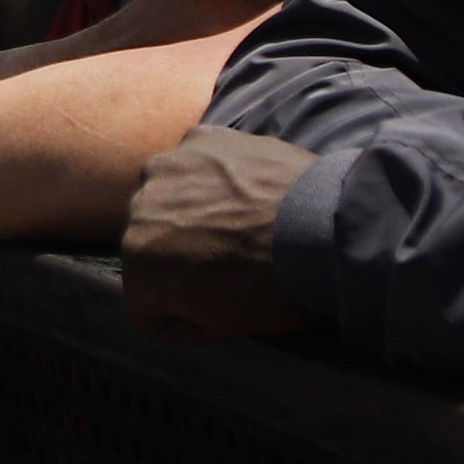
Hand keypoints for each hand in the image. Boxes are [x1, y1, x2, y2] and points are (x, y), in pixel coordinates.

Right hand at [119, 129, 323, 343]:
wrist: (325, 232)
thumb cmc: (278, 287)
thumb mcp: (223, 323)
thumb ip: (186, 306)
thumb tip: (187, 295)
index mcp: (138, 263)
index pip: (145, 305)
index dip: (183, 319)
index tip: (217, 316)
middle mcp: (137, 210)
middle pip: (151, 245)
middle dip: (181, 257)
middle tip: (230, 264)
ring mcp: (168, 168)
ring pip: (169, 199)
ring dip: (192, 210)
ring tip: (242, 223)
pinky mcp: (201, 140)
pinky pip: (196, 163)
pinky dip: (215, 176)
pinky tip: (248, 191)